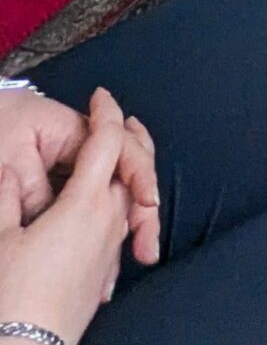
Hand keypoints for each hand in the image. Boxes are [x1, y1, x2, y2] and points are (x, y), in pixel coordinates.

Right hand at [0, 90, 136, 344]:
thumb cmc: (10, 296)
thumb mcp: (0, 238)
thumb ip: (6, 195)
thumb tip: (8, 168)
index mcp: (86, 203)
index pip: (107, 143)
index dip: (106, 113)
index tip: (101, 95)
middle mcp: (109, 220)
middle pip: (129, 166)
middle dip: (126, 136)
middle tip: (117, 117)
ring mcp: (111, 248)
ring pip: (128, 197)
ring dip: (125, 172)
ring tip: (113, 160)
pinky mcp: (104, 273)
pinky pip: (119, 228)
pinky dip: (120, 207)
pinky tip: (106, 211)